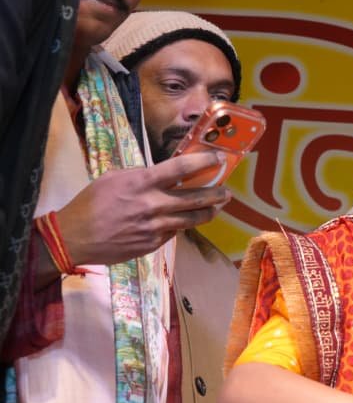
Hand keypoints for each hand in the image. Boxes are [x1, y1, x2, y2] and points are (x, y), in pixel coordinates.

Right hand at [56, 152, 229, 265]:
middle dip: (216, 194)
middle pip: (196, 198)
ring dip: (208, 212)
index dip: (205, 162)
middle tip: (227, 191)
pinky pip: (174, 232)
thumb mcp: (113, 178)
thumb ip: (141, 176)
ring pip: (192, 219)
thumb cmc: (91, 203)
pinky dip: (181, 225)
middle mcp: (153, 205)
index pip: (181, 169)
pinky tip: (183, 221)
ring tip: (217, 207)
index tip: (219, 158)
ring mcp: (156, 227)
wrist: (75, 237)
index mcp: (142, 183)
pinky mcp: (154, 244)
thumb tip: (162, 175)